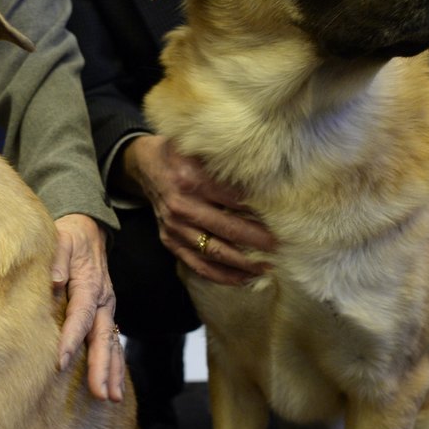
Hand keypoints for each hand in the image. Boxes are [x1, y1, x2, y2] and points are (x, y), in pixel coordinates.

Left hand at [52, 214, 123, 402]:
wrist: (88, 230)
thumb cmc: (69, 237)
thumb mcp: (61, 240)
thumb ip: (57, 259)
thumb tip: (55, 281)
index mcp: (90, 284)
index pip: (80, 314)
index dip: (71, 338)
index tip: (60, 361)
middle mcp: (104, 300)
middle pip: (102, 337)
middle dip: (101, 366)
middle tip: (100, 393)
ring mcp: (108, 309)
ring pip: (112, 343)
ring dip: (112, 372)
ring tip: (112, 398)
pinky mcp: (106, 315)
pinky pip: (113, 342)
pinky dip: (116, 366)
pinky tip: (116, 388)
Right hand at [122, 135, 274, 285]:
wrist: (147, 166)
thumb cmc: (181, 154)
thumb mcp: (202, 149)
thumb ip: (227, 164)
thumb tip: (267, 177)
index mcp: (191, 180)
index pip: (233, 200)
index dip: (259, 211)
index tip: (281, 220)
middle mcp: (181, 206)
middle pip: (226, 229)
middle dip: (256, 240)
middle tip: (279, 246)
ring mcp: (174, 227)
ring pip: (213, 252)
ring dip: (242, 263)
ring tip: (266, 267)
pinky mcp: (169, 241)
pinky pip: (197, 264)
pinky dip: (221, 275)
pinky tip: (242, 279)